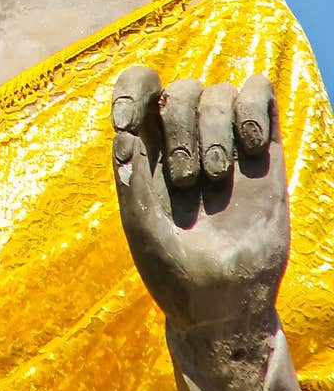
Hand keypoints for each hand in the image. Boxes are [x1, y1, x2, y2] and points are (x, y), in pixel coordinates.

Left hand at [110, 68, 287, 332]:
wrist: (224, 304)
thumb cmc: (172, 272)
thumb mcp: (143, 231)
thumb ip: (132, 184)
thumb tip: (126, 135)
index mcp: (147, 146)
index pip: (139, 85)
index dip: (131, 89)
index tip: (126, 122)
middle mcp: (185, 136)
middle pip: (181, 89)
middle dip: (181, 125)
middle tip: (186, 179)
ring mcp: (226, 140)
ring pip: (219, 90)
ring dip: (215, 127)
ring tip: (217, 174)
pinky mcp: (263, 151)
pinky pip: (259, 92)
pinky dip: (253, 107)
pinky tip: (252, 145)